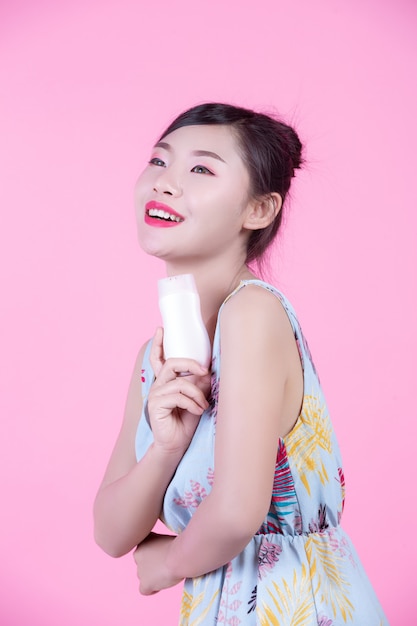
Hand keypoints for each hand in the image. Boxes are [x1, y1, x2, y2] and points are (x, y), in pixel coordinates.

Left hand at [133, 532, 181, 594]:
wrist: (179, 556)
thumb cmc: (178, 545)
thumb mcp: (165, 539)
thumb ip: (158, 545)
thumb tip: (162, 553)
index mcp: (143, 542)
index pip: (144, 551)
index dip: (154, 556)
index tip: (163, 557)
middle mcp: (138, 555)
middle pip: (142, 564)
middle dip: (152, 566)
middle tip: (165, 566)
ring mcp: (140, 570)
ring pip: (143, 576)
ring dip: (152, 577)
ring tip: (166, 574)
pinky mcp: (145, 583)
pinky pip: (144, 590)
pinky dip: (151, 589)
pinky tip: (160, 585)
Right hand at [147, 328, 210, 454]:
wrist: (175, 445)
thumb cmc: (186, 421)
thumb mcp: (196, 398)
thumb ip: (199, 384)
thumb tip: (206, 371)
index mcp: (165, 382)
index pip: (158, 359)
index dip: (158, 344)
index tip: (161, 329)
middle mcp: (158, 385)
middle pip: (171, 364)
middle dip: (190, 364)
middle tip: (205, 371)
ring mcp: (155, 395)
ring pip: (179, 382)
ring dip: (197, 393)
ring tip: (203, 405)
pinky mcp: (156, 405)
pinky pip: (177, 396)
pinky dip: (192, 403)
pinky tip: (198, 411)